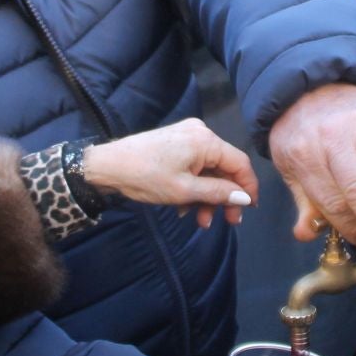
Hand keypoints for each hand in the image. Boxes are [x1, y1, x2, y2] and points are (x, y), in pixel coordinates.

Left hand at [83, 119, 258, 227]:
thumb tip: (244, 197)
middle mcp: (200, 133)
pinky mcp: (174, 143)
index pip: (240, 163)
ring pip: (208, 170)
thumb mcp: (185, 191)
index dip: (248, 187)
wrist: (107, 167)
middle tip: (227, 222)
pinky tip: (184, 207)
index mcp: (206, 140)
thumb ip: (219, 193)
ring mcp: (186, 136)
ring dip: (207, 196)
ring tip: (199, 220)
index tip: (249, 210)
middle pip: (224, 168)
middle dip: (224, 197)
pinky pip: (194, 167)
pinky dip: (194, 187)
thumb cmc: (146, 177)